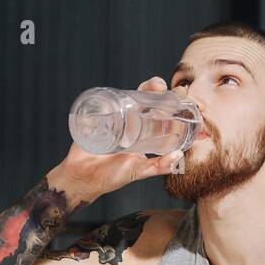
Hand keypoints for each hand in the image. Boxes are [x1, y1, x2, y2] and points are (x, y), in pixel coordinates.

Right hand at [55, 77, 184, 201]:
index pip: (159, 112)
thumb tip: (179, 156)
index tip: (181, 95)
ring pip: (132, 95)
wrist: (83, 177)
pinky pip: (109, 100)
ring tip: (154, 87)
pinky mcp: (99, 115)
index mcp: (142, 131)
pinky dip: (117, 93)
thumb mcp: (140, 171)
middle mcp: (131, 121)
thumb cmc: (112, 176)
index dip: (170, 101)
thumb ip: (159, 166)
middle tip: (166, 88)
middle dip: (158, 89)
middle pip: (147, 98)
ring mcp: (116, 117)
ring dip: (145, 87)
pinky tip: (129, 91)